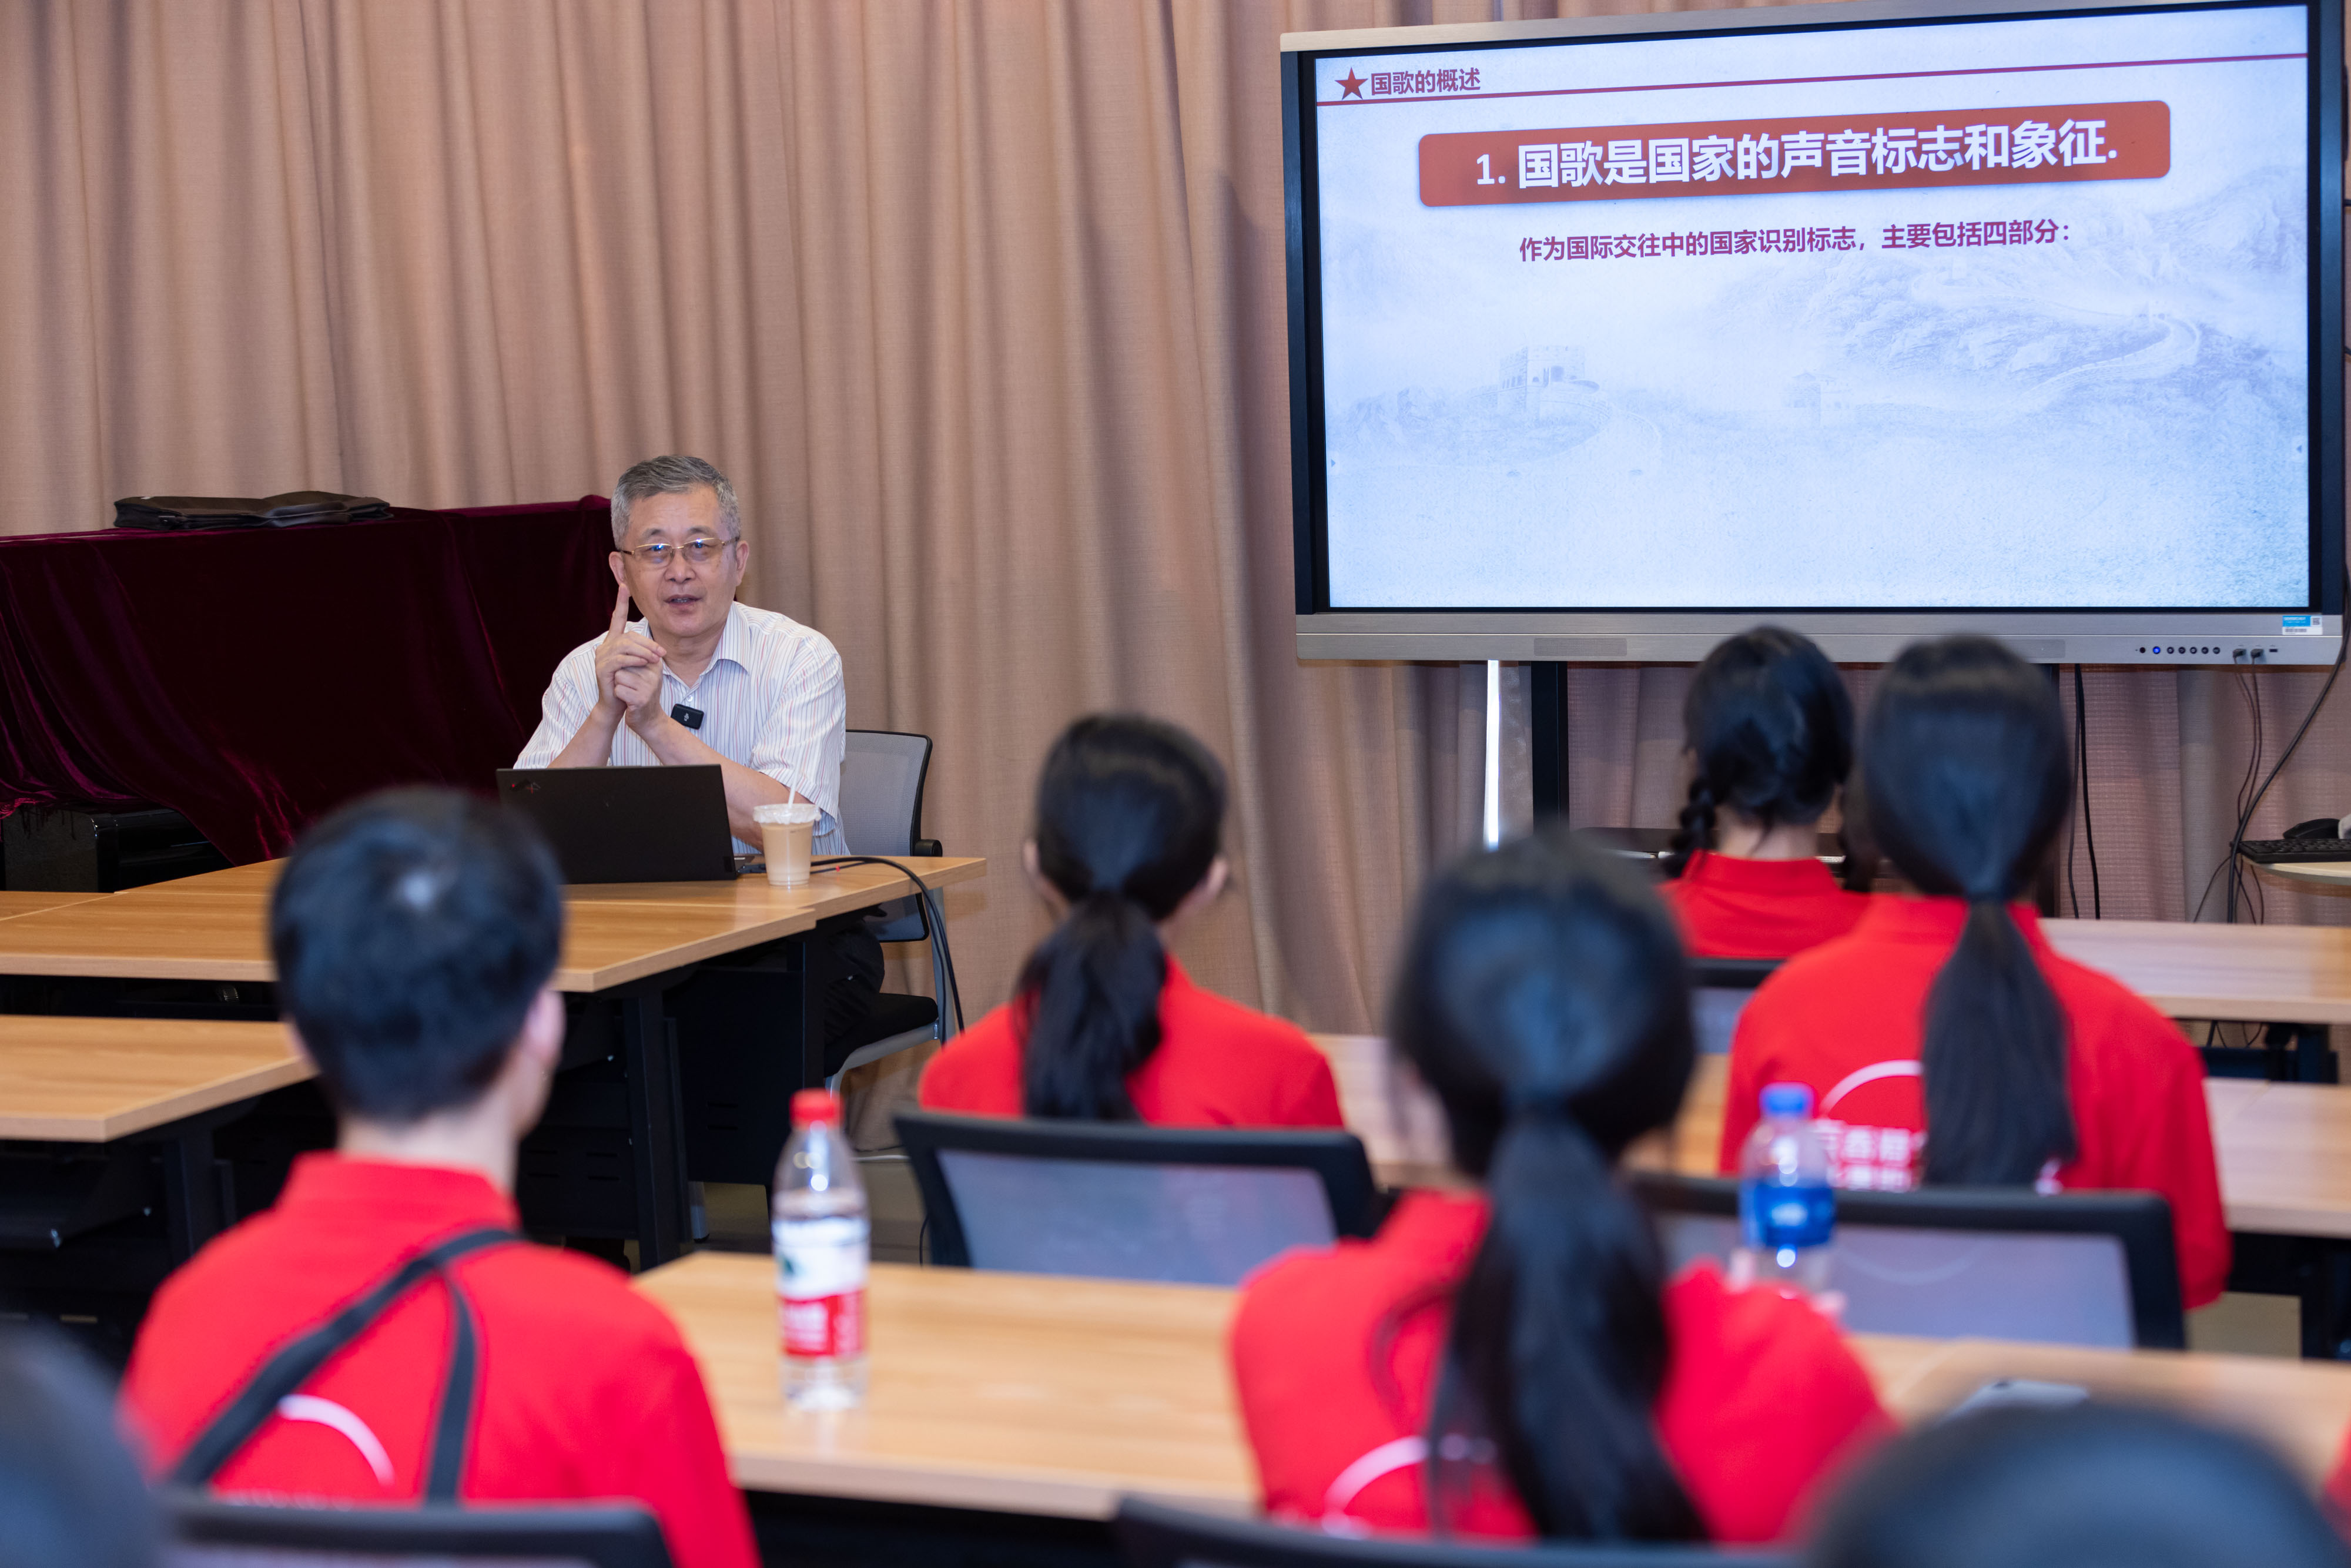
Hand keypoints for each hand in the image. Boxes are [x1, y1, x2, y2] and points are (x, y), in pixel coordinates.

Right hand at [594, 583, 667, 728]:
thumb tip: (657, 648)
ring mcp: (601, 657)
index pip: (617, 618)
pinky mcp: (602, 669)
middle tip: (662, 653)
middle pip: (628, 636)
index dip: (620, 602)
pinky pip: (620, 659)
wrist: (615, 704)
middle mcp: (605, 646)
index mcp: (612, 642)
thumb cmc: (628, 683)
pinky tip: (645, 663)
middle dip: (647, 643)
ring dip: (643, 652)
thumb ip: (641, 652)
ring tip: (656, 659)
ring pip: (625, 647)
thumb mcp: (637, 664)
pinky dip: (634, 660)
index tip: (624, 585)